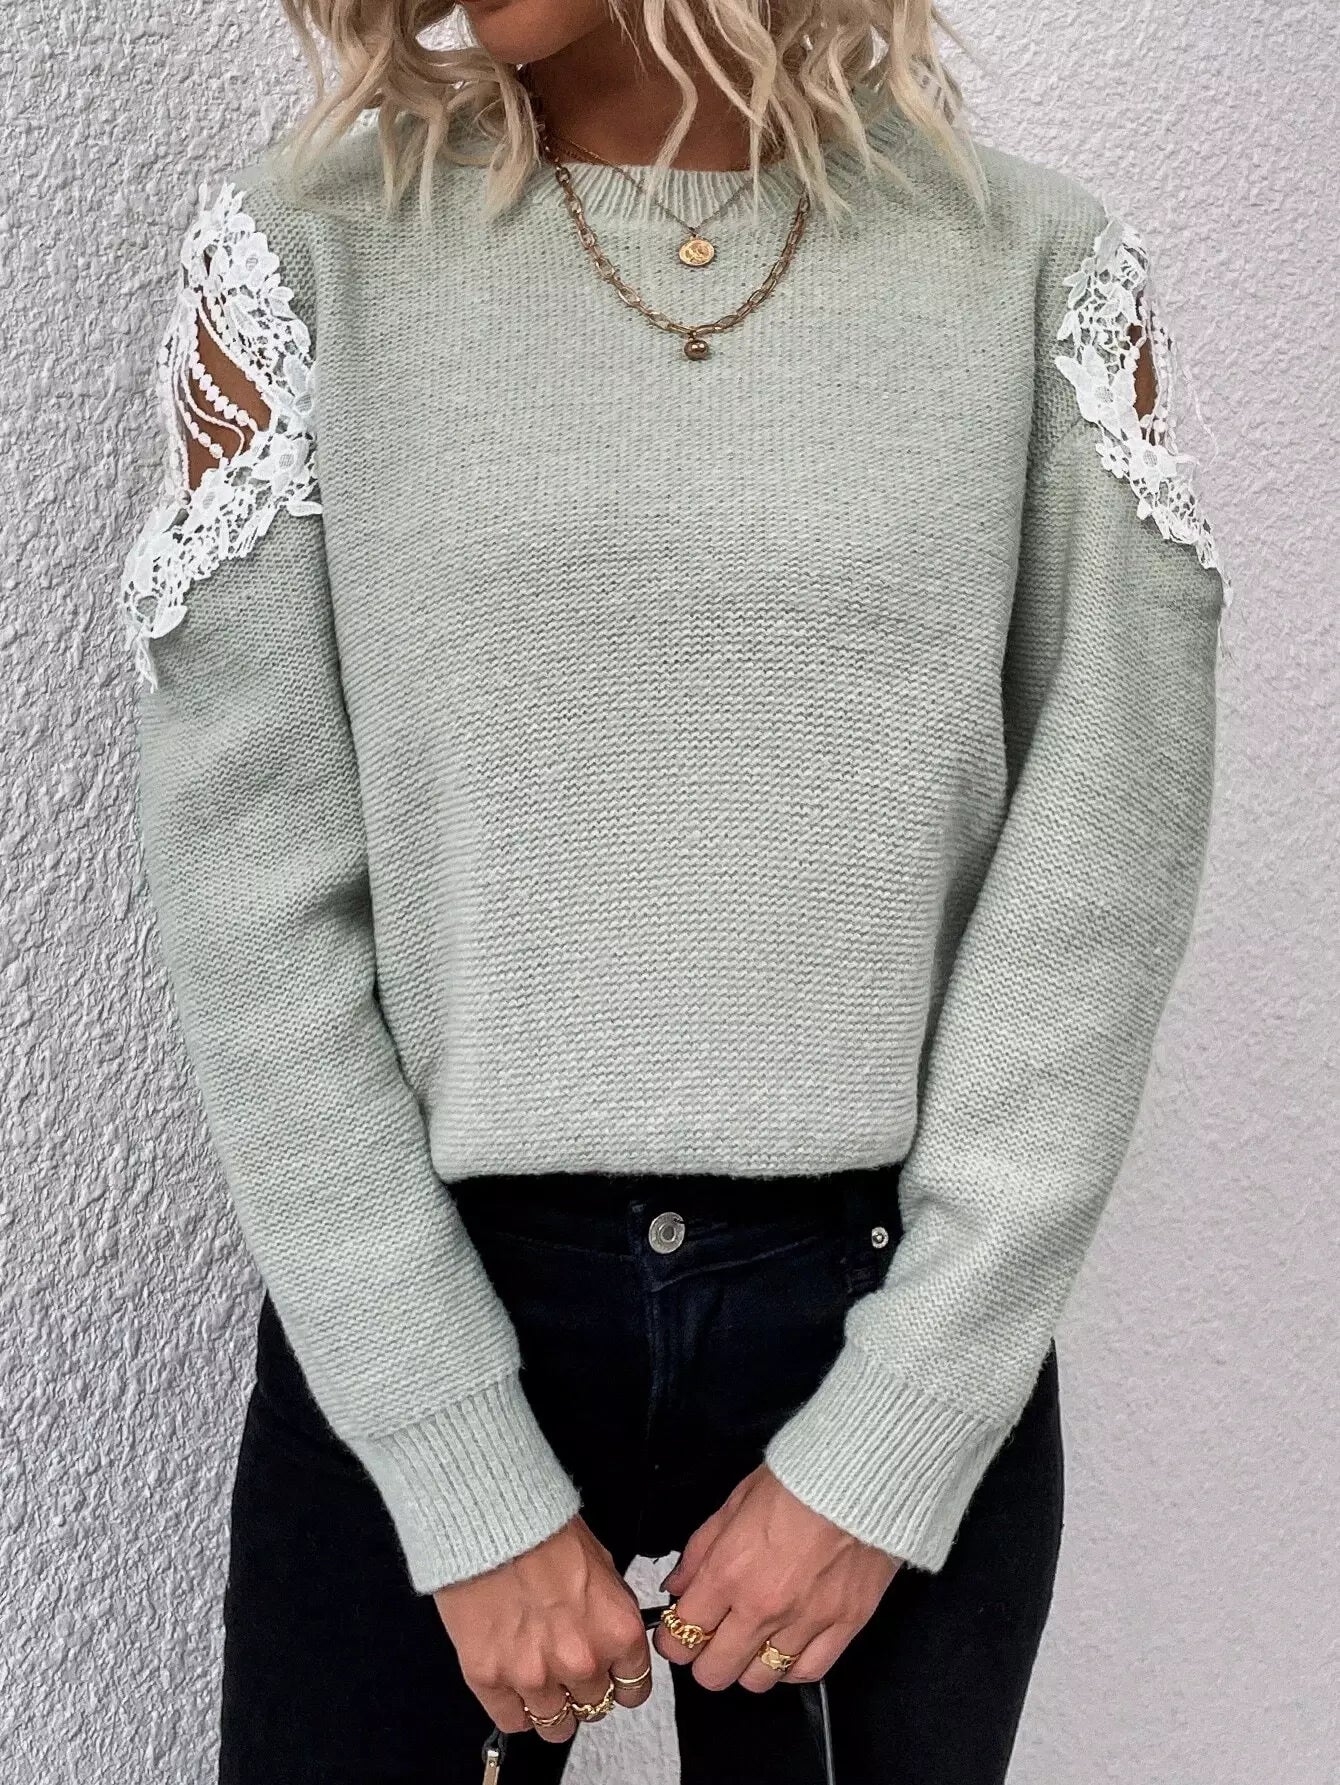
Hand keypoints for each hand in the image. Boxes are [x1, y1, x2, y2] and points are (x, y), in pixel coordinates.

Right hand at [433, 1514, 652, 1741]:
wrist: (490, 1519)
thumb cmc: (543, 1530)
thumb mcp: (601, 1565)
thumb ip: (610, 1612)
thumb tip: (609, 1635)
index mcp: (617, 1631)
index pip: (633, 1690)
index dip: (619, 1683)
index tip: (608, 1677)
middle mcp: (582, 1661)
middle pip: (594, 1708)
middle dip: (583, 1689)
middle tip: (566, 1665)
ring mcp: (535, 1676)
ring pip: (556, 1726)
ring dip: (551, 1704)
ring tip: (538, 1675)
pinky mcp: (490, 1679)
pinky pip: (513, 1722)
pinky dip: (516, 1709)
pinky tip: (513, 1683)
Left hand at [654, 1464, 899, 1690]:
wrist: (858, 1475)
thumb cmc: (794, 1480)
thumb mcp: (732, 1504)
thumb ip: (700, 1552)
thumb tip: (678, 1586)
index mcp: (727, 1573)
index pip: (681, 1637)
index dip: (673, 1640)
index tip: (677, 1632)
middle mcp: (762, 1607)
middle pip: (715, 1673)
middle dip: (704, 1660)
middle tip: (711, 1640)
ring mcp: (804, 1621)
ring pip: (759, 1680)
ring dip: (748, 1665)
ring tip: (751, 1642)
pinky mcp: (844, 1625)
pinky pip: (807, 1672)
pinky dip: (791, 1667)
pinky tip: (786, 1649)